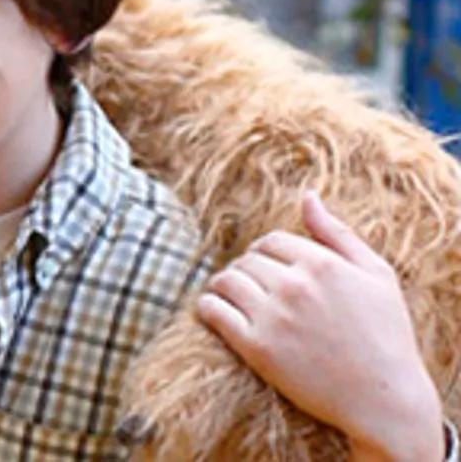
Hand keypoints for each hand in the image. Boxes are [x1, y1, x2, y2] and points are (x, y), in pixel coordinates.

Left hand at [196, 192, 445, 461]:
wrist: (385, 399)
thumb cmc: (386, 335)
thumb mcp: (376, 275)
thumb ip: (338, 233)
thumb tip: (307, 195)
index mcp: (322, 263)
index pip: (270, 240)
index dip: (266, 253)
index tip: (269, 268)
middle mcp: (294, 285)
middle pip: (247, 260)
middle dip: (246, 269)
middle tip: (252, 286)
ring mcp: (273, 316)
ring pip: (225, 280)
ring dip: (223, 285)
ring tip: (231, 296)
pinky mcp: (257, 348)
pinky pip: (213, 311)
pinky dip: (207, 306)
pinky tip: (212, 311)